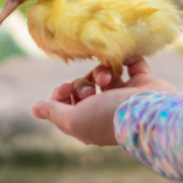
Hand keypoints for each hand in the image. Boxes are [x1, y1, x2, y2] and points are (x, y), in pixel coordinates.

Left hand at [31, 58, 175, 145]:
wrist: (148, 113)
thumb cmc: (108, 117)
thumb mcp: (74, 119)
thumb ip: (54, 112)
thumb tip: (34, 109)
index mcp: (89, 124)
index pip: (67, 105)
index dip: (62, 94)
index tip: (64, 89)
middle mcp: (106, 110)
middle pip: (84, 88)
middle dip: (82, 84)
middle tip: (89, 89)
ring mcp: (125, 96)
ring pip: (103, 76)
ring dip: (100, 73)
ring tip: (106, 79)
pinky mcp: (142, 83)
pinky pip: (129, 63)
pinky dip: (125, 59)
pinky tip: (121, 59)